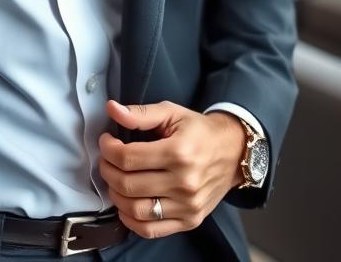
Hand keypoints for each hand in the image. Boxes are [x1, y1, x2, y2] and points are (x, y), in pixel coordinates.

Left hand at [97, 99, 245, 239]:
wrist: (234, 152)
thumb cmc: (199, 131)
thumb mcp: (172, 113)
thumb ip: (140, 113)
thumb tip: (113, 109)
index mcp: (178, 152)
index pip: (128, 158)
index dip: (108, 149)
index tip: (106, 142)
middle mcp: (184, 182)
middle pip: (128, 185)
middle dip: (108, 171)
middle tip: (107, 160)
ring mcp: (188, 206)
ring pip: (136, 210)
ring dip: (116, 195)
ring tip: (116, 180)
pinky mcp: (190, 220)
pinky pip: (151, 230)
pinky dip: (131, 220)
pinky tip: (126, 204)